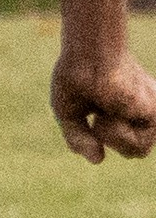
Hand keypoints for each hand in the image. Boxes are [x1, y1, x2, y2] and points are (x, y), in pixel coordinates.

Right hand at [51, 46, 155, 161]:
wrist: (86, 56)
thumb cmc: (75, 77)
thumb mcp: (70, 115)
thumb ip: (80, 140)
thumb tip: (98, 160)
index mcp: (130, 108)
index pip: (128, 141)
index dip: (105, 135)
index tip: (94, 112)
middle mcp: (146, 110)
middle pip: (135, 151)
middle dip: (111, 139)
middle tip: (100, 114)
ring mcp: (152, 112)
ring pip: (138, 152)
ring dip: (112, 137)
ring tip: (104, 111)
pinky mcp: (154, 113)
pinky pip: (136, 144)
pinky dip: (114, 132)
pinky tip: (109, 110)